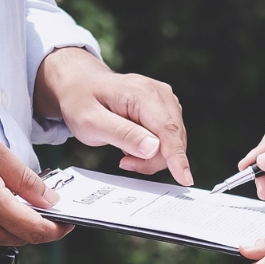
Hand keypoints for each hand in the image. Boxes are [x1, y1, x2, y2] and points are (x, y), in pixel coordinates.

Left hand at [35, 47, 190, 185]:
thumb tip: (153, 148)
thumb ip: (122, 135)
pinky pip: (169, 140)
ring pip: (173, 142)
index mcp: (142, 93)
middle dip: (152, 160)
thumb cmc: (81, 101)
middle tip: (124, 162)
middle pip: (172, 139)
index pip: (167, 130)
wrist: (80, 85)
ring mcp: (166, 101)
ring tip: (124, 151)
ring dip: (151, 157)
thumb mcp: (91, 122)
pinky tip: (133, 146)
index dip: (176, 156)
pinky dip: (153, 151)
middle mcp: (160, 93)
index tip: (184, 178)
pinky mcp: (166, 110)